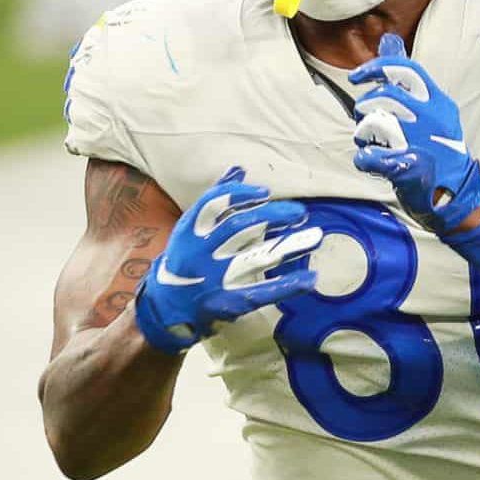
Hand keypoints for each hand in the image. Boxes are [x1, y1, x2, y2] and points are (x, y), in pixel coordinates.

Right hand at [134, 167, 322, 352]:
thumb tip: (238, 169)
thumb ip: (216, 200)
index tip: (265, 192)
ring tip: (317, 237)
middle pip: (239, 228)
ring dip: (290, 246)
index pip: (212, 205)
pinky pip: (262, 292)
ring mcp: (213, 279)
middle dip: (272, 216)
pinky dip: (288, 285)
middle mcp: (199, 253)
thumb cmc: (185, 261)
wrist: (162, 309)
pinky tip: (310, 278)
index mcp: (189, 232)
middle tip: (300, 211)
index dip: (239, 195)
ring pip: (257, 258)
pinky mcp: (227, 302)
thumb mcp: (192, 229)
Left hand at [351, 32, 479, 232]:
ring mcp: (420, 143)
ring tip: (372, 142)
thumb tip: (388, 38)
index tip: (356, 77)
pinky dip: (365, 158)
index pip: (405, 69)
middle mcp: (431, 119)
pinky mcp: (406, 168)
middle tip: (365, 118)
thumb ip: (405, 76)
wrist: (458, 192)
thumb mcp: (430, 107)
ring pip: (373, 124)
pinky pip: (369, 156)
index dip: (376, 68)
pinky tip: (372, 160)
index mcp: (438, 102)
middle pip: (384, 96)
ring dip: (364, 133)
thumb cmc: (438, 146)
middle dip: (365, 106)